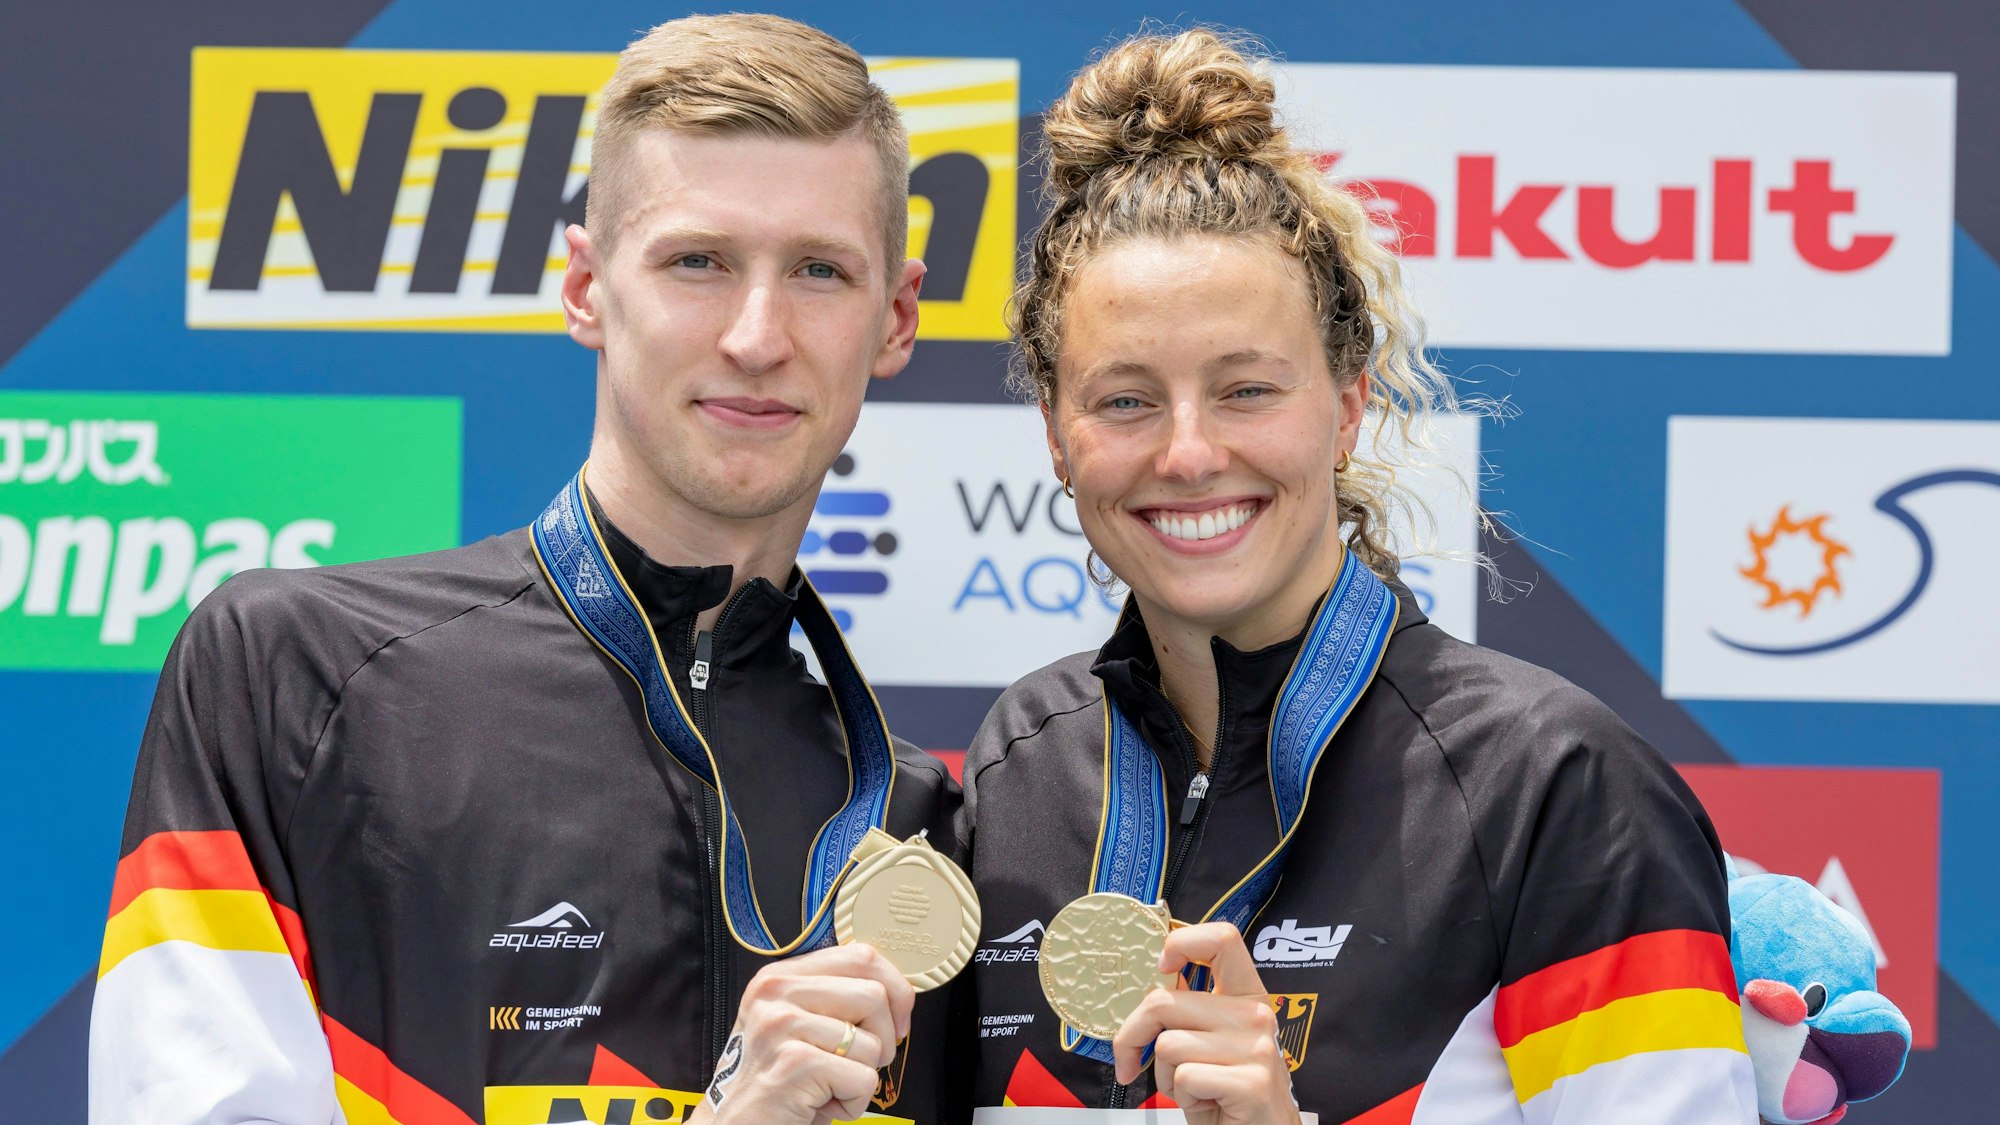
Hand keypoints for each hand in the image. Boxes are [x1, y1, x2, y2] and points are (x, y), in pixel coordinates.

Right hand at [688, 943, 914, 1124]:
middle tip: (862, 1063)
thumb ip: (835, 998)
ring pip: (872, 1042)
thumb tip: (898, 993)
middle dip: (885, 1038)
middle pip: (874, 995)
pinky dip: (854, 1102)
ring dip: (863, 1076)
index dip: (894, 988)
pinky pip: (862, 1078)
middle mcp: (776, 992)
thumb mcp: (798, 1025)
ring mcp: (782, 1025)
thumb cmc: (776, 1081)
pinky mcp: (794, 1062)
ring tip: (830, 1086)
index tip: (896, 1020)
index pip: (861, 956)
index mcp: (780, 976)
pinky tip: (823, 1104)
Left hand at [1112, 922, 1300, 1124]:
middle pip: (1165, 1002)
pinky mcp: (1251, 1083)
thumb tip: (1146, 985)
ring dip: (1164, 1075)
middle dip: (1133, 1036)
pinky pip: (1184, 1076)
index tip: (1160, 970)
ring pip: (1168, 1044)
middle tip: (1131, 1061)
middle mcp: (1256, 1015)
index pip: (1222, 939)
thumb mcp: (1208, 1043)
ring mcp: (1257, 1048)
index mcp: (1247, 996)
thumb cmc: (1225, 1093)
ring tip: (1192, 1087)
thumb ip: (1187, 1011)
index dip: (1180, 943)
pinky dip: (1182, 1096)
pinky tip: (1207, 1102)